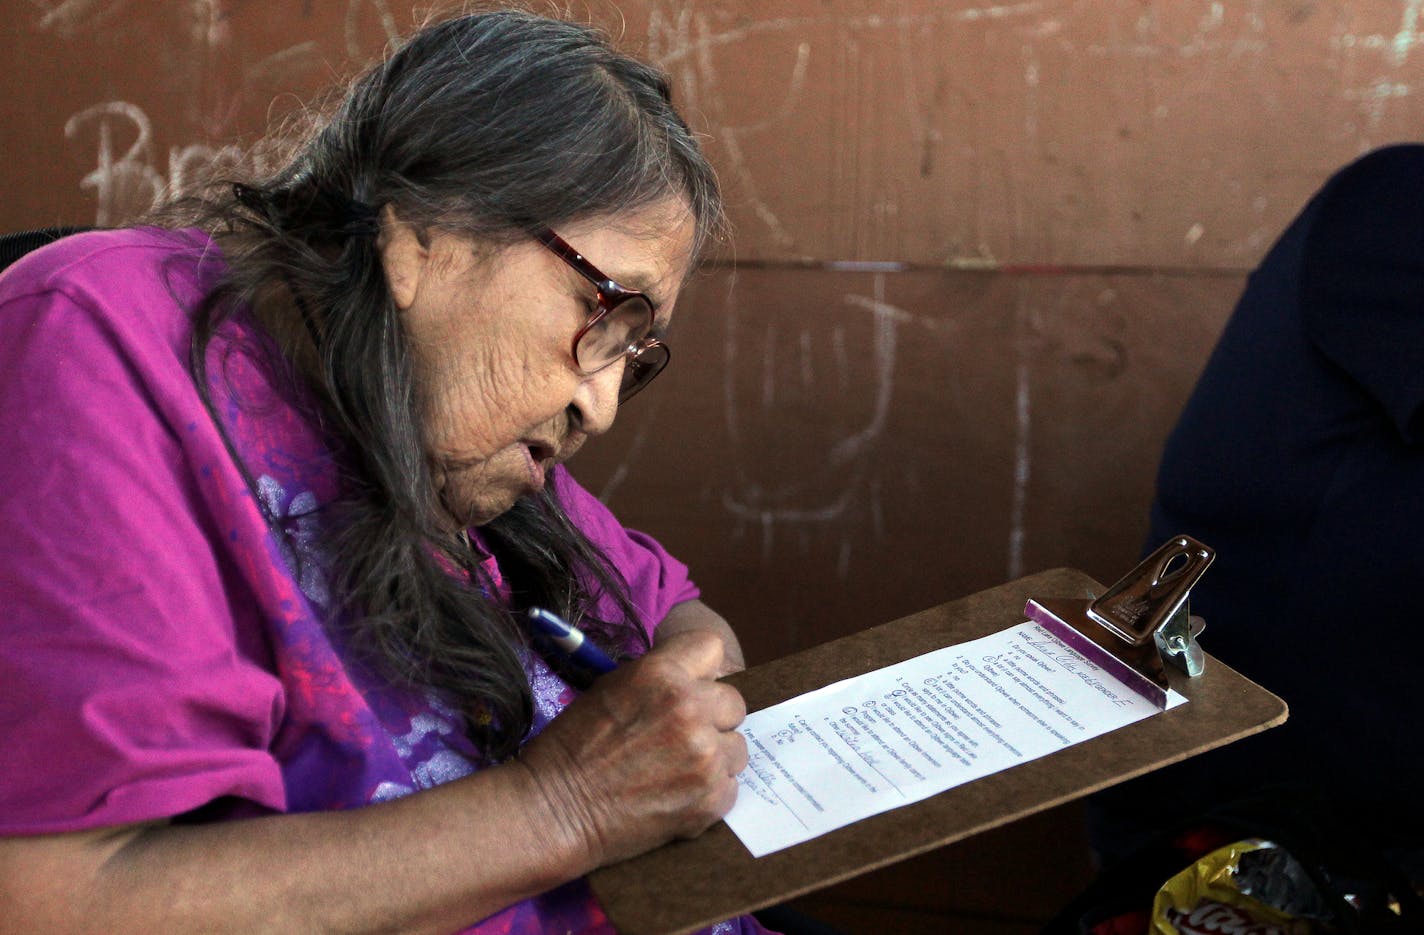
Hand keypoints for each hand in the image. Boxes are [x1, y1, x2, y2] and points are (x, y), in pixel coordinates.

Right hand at [516, 629, 748, 867]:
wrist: (556, 809)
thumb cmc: (574, 747)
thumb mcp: (612, 687)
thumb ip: (662, 678)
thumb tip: (699, 679)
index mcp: (662, 674)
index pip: (712, 647)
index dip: (702, 669)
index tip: (693, 686)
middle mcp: (689, 709)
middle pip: (734, 701)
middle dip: (713, 717)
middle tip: (683, 735)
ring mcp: (704, 755)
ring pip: (737, 746)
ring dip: (715, 757)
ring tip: (678, 769)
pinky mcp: (711, 798)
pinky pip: (731, 785)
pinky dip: (709, 792)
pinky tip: (676, 795)